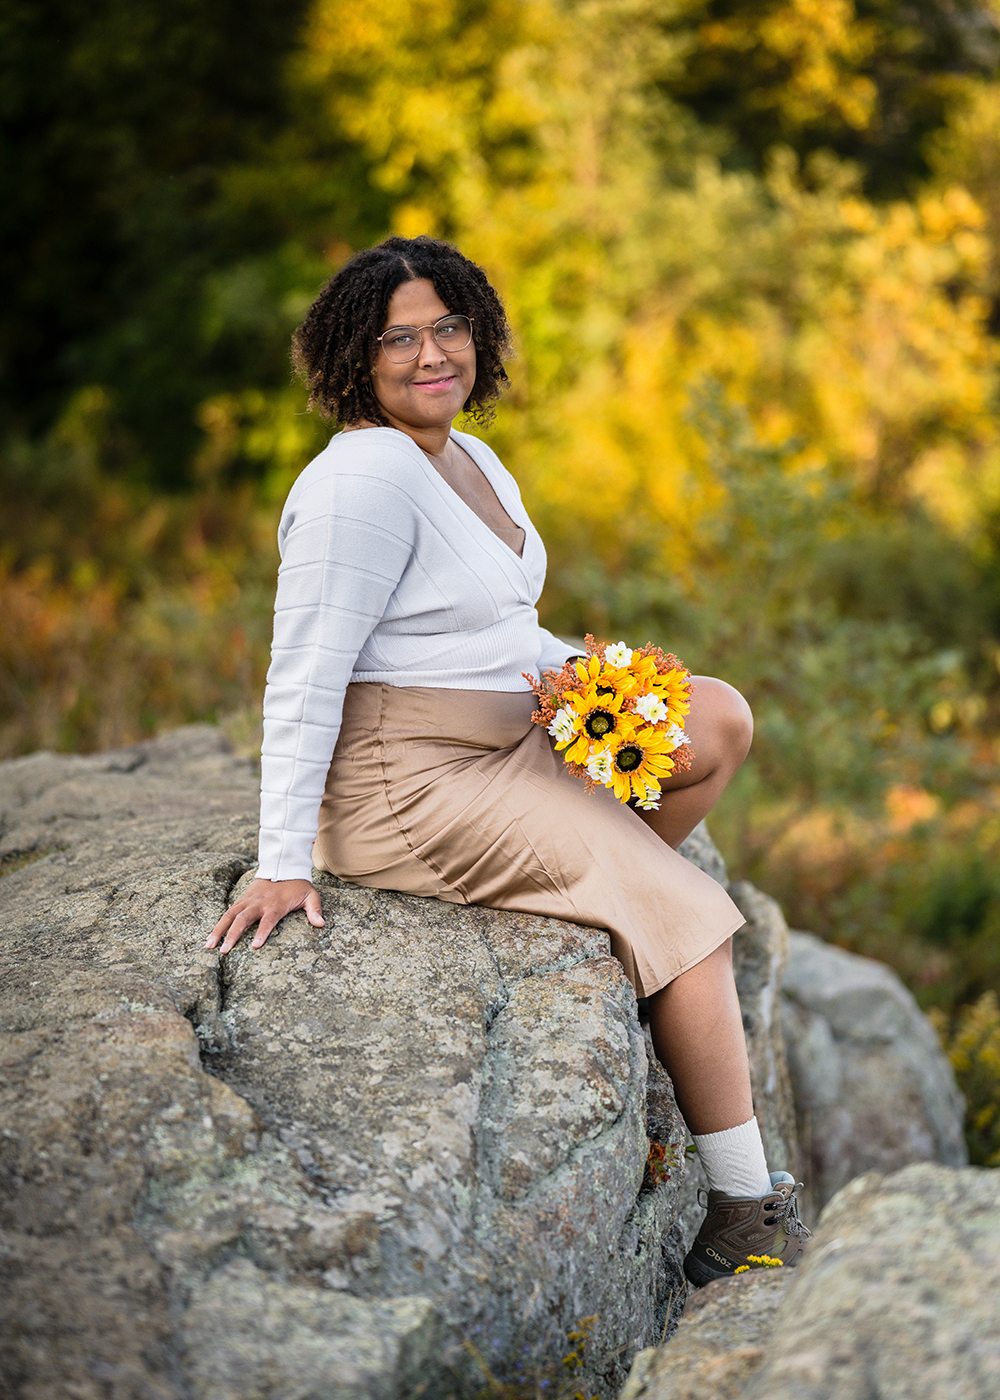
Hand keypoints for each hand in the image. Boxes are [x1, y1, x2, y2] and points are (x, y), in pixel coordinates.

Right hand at [206, 877, 324, 953]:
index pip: (268, 920)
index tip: (255, 945)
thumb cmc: (298, 885)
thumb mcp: (310, 895)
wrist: (282, 865)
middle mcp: (259, 903)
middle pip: (243, 919)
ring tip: (209, 945)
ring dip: (219, 930)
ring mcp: (248, 901)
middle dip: (233, 935)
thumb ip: (315, 910)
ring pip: (230, 915)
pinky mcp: (242, 899)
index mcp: (276, 904)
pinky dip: (219, 924)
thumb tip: (321, 924)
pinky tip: (210, 937)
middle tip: (224, 950)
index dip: (262, 932)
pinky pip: (228, 912)